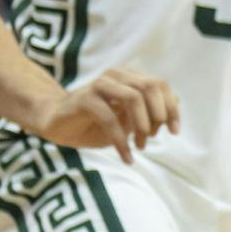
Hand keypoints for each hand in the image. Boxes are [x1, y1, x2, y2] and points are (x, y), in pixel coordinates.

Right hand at [33, 68, 179, 163]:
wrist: (54, 123)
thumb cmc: (94, 122)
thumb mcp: (127, 119)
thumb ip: (149, 110)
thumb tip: (176, 102)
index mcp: (129, 77)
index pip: (160, 84)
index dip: (171, 107)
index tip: (174, 131)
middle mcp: (117, 75)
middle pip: (150, 87)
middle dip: (158, 115)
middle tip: (151, 139)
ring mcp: (100, 84)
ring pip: (133, 98)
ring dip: (141, 126)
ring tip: (140, 147)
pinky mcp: (84, 98)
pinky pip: (110, 118)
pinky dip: (121, 140)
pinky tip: (126, 156)